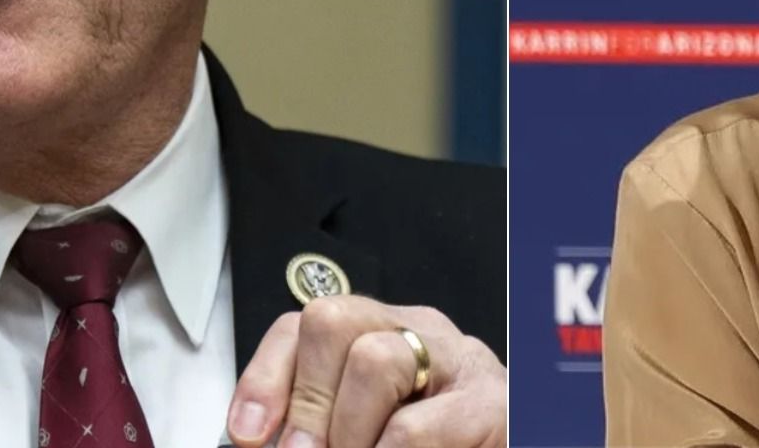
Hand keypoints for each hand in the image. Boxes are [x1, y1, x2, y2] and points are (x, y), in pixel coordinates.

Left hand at [226, 295, 505, 447]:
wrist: (509, 444)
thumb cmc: (439, 442)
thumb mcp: (366, 431)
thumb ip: (319, 429)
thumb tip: (262, 443)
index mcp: (380, 337)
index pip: (306, 324)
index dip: (265, 377)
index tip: (249, 433)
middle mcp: (419, 334)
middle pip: (333, 322)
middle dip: (306, 402)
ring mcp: (459, 362)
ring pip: (374, 361)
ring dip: (348, 434)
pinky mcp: (491, 405)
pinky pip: (415, 428)